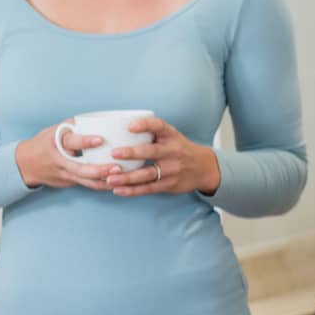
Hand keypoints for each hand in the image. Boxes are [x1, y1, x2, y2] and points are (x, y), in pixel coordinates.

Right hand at [15, 121, 122, 190]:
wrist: (25, 164)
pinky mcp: (69, 182)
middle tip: (117, 167)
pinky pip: (88, 185)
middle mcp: (60, 160)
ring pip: (86, 181)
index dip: (85, 141)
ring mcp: (64, 173)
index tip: (101, 139)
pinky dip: (102, 186)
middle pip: (80, 168)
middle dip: (100, 170)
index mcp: (57, 142)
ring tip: (121, 179)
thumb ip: (76, 125)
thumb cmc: (46, 142)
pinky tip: (117, 184)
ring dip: (104, 182)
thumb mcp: (56, 130)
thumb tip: (100, 117)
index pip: (71, 142)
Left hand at [103, 116, 221, 196]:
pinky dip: (133, 190)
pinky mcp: (170, 184)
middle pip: (153, 152)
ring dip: (128, 177)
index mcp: (171, 136)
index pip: (159, 126)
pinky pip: (149, 188)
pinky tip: (118, 190)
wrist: (204, 168)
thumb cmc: (179, 149)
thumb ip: (150, 133)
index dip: (145, 125)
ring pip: (148, 174)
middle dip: (132, 153)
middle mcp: (173, 151)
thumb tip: (116, 129)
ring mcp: (172, 169)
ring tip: (110, 178)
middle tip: (113, 153)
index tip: (129, 126)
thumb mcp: (171, 136)